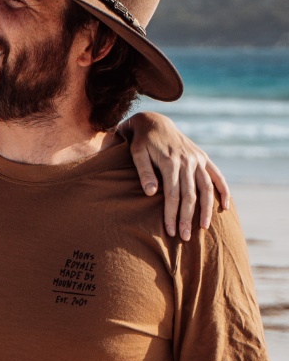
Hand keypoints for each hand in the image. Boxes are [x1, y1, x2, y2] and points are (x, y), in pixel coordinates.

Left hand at [123, 111, 230, 240]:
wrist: (154, 122)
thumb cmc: (141, 142)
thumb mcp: (136, 154)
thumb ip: (144, 172)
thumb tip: (151, 193)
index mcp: (170, 161)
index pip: (173, 194)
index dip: (172, 214)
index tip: (171, 231)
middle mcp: (187, 161)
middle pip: (190, 195)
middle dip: (187, 217)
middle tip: (184, 237)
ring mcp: (197, 159)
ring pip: (207, 188)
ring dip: (207, 209)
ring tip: (203, 228)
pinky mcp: (203, 158)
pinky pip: (217, 176)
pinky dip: (224, 191)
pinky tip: (225, 207)